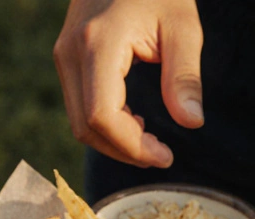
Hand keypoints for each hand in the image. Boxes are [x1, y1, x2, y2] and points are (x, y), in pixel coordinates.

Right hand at [54, 0, 203, 167]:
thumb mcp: (182, 26)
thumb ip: (184, 76)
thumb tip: (192, 122)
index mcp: (98, 44)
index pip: (103, 115)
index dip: (132, 146)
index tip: (165, 155)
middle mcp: (70, 53)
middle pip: (86, 127)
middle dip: (123, 151)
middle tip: (161, 154)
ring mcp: (62, 56)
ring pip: (78, 122)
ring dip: (113, 141)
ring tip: (150, 138)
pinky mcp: (65, 59)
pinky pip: (78, 107)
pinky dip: (105, 125)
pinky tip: (134, 121)